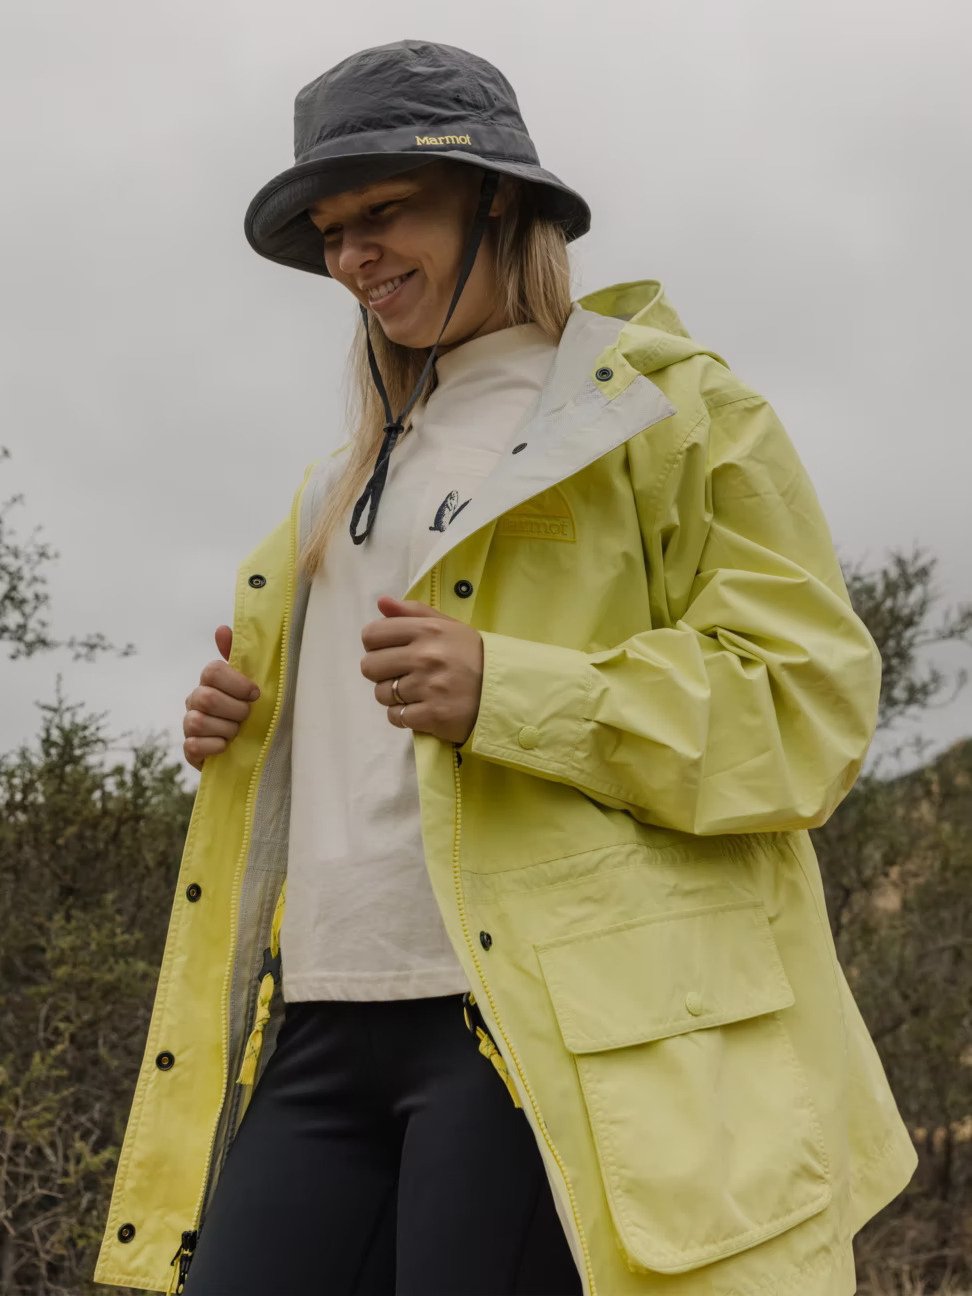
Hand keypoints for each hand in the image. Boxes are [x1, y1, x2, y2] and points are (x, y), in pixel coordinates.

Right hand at [183, 625, 260, 770]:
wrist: (251, 749)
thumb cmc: (250, 711)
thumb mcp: (250, 685)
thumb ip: (239, 656)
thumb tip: (222, 629)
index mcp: (210, 682)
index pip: (212, 671)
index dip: (236, 683)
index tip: (255, 694)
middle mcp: (195, 700)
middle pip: (206, 697)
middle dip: (234, 709)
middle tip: (247, 716)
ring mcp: (190, 724)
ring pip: (198, 721)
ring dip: (226, 729)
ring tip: (237, 733)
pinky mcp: (190, 750)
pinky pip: (193, 746)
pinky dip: (214, 747)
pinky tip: (226, 747)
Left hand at [360, 596, 483, 744]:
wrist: (508, 691)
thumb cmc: (474, 656)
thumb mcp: (449, 626)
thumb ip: (414, 612)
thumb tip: (381, 603)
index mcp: (427, 630)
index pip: (372, 635)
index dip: (375, 645)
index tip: (391, 652)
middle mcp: (425, 656)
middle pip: (369, 666)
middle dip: (382, 672)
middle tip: (403, 674)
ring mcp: (429, 687)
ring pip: (381, 694)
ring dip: (394, 696)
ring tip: (417, 692)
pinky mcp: (433, 715)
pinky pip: (396, 717)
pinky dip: (405, 716)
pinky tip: (422, 708)